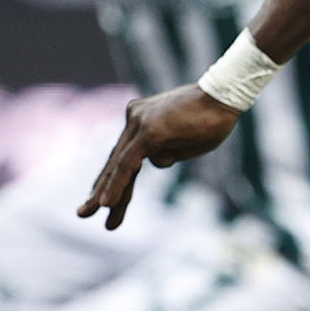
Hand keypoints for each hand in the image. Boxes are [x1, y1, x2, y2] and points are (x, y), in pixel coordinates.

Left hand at [79, 84, 242, 229]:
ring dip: (106, 193)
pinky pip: (128, 164)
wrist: (226, 96)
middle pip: (115, 162)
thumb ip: (168, 152)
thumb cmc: (213, 118)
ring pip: (118, 165)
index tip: (102, 203)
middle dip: (100, 190)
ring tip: (89, 214)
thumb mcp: (186, 143)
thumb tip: (157, 162)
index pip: (122, 157)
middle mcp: (134, 119)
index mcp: (140, 120)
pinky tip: (107, 203)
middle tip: (83, 213)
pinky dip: (117, 184)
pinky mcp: (149, 132)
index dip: (112, 181)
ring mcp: (140, 124)